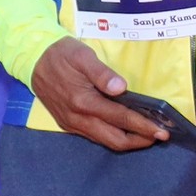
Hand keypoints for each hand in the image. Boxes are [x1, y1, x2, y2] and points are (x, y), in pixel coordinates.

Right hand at [32, 39, 165, 150]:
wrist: (32, 59)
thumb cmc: (61, 54)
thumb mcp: (82, 56)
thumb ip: (102, 73)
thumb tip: (121, 88)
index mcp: (83, 102)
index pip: (120, 119)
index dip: (143, 126)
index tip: (162, 131)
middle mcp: (77, 118)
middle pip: (115, 140)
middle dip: (140, 140)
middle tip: (160, 135)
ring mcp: (71, 124)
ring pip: (105, 141)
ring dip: (128, 141)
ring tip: (147, 134)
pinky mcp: (68, 124)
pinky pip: (94, 137)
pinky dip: (113, 136)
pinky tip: (125, 129)